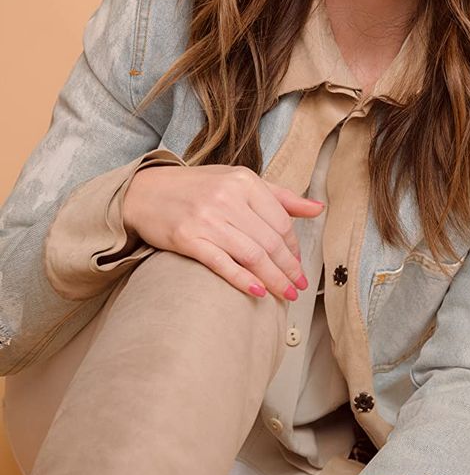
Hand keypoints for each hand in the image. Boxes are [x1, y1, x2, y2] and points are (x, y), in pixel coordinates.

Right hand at [122, 163, 324, 301]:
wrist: (146, 192)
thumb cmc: (198, 188)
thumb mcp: (239, 181)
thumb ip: (280, 197)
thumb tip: (319, 209)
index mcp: (244, 181)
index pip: (281, 221)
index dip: (294, 247)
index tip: (297, 264)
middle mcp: (227, 197)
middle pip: (270, 241)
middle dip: (289, 268)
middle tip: (298, 286)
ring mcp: (207, 218)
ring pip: (252, 255)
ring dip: (274, 279)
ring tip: (286, 294)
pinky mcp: (188, 238)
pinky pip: (222, 264)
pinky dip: (243, 280)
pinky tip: (259, 292)